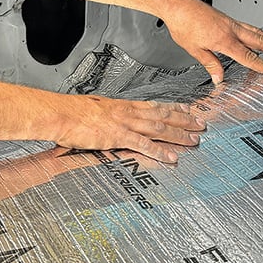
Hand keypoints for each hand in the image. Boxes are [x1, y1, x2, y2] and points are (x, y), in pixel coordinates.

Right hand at [53, 95, 204, 163]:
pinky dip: (160, 151)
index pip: (155, 105)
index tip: (188, 110)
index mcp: (122, 105)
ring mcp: (124, 123)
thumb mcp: (95, 109)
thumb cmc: (72, 112)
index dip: (174, 108)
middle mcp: (128, 112)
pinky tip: (172, 157)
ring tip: (194, 141)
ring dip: (179, 135)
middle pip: (163, 115)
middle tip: (201, 125)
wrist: (61, 113)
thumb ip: (108, 116)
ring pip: (159, 128)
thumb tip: (111, 122)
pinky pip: (144, 145)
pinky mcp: (118, 136)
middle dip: (184, 121)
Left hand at [162, 0, 262, 82]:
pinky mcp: (228, 18)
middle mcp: (231, 29)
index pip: (249, 56)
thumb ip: (210, 63)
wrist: (177, 4)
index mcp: (224, 40)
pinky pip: (249, 27)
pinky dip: (260, 32)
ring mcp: (231, 22)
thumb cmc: (182, 24)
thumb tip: (219, 78)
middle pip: (260, 41)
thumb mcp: (194, 49)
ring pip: (257, 32)